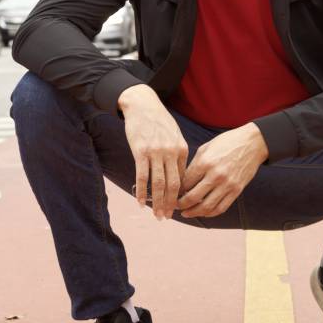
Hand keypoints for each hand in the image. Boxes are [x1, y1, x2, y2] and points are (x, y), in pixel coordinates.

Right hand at [118, 85, 188, 219]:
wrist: (143, 105)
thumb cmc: (159, 121)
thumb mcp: (174, 135)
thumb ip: (177, 154)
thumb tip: (178, 174)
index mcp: (181, 150)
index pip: (183, 178)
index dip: (179, 195)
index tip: (176, 207)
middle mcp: (170, 153)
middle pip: (173, 185)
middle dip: (171, 204)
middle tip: (167, 218)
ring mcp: (155, 153)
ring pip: (158, 184)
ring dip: (157, 202)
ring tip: (156, 215)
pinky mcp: (140, 152)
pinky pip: (141, 176)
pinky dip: (141, 192)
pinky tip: (140, 203)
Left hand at [178, 123, 268, 218]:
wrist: (253, 143)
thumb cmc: (226, 143)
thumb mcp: (206, 148)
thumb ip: (194, 165)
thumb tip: (183, 182)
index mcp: (204, 162)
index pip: (185, 183)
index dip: (176, 190)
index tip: (173, 192)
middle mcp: (215, 175)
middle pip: (192, 198)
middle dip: (180, 205)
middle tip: (174, 206)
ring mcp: (227, 184)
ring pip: (206, 207)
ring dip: (193, 212)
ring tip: (186, 213)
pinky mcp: (236, 190)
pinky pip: (221, 208)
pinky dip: (210, 213)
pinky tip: (202, 212)